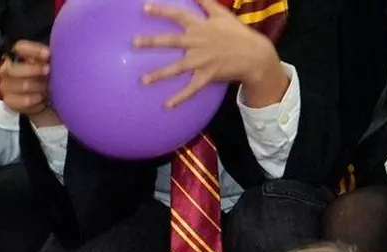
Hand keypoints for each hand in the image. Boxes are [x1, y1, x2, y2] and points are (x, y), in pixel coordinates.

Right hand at [0, 41, 59, 125]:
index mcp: (15, 55)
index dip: (34, 50)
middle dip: (34, 70)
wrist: (38, 98)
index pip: (19, 48)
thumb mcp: (44, 62)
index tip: (48, 54)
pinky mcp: (9, 101)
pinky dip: (35, 99)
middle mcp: (6, 70)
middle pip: (15, 68)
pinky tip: (41, 97)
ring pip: (22, 85)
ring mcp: (5, 86)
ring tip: (47, 86)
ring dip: (38, 86)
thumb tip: (49, 54)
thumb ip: (45, 56)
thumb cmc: (41, 76)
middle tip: (48, 71)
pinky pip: (23, 101)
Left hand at [136, 0, 285, 108]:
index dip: (161, 10)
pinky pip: (191, 89)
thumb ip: (205, 2)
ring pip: (177, 68)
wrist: (253, 54)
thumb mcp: (221, 13)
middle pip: (171, 41)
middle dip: (152, 42)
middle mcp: (198, 42)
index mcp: (200, 26)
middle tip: (133, 43)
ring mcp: (202, 60)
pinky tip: (166, 105)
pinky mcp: (207, 76)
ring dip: (159, 74)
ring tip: (142, 81)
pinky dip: (179, 98)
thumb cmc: (235, 32)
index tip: (144, 8)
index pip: (178, 15)